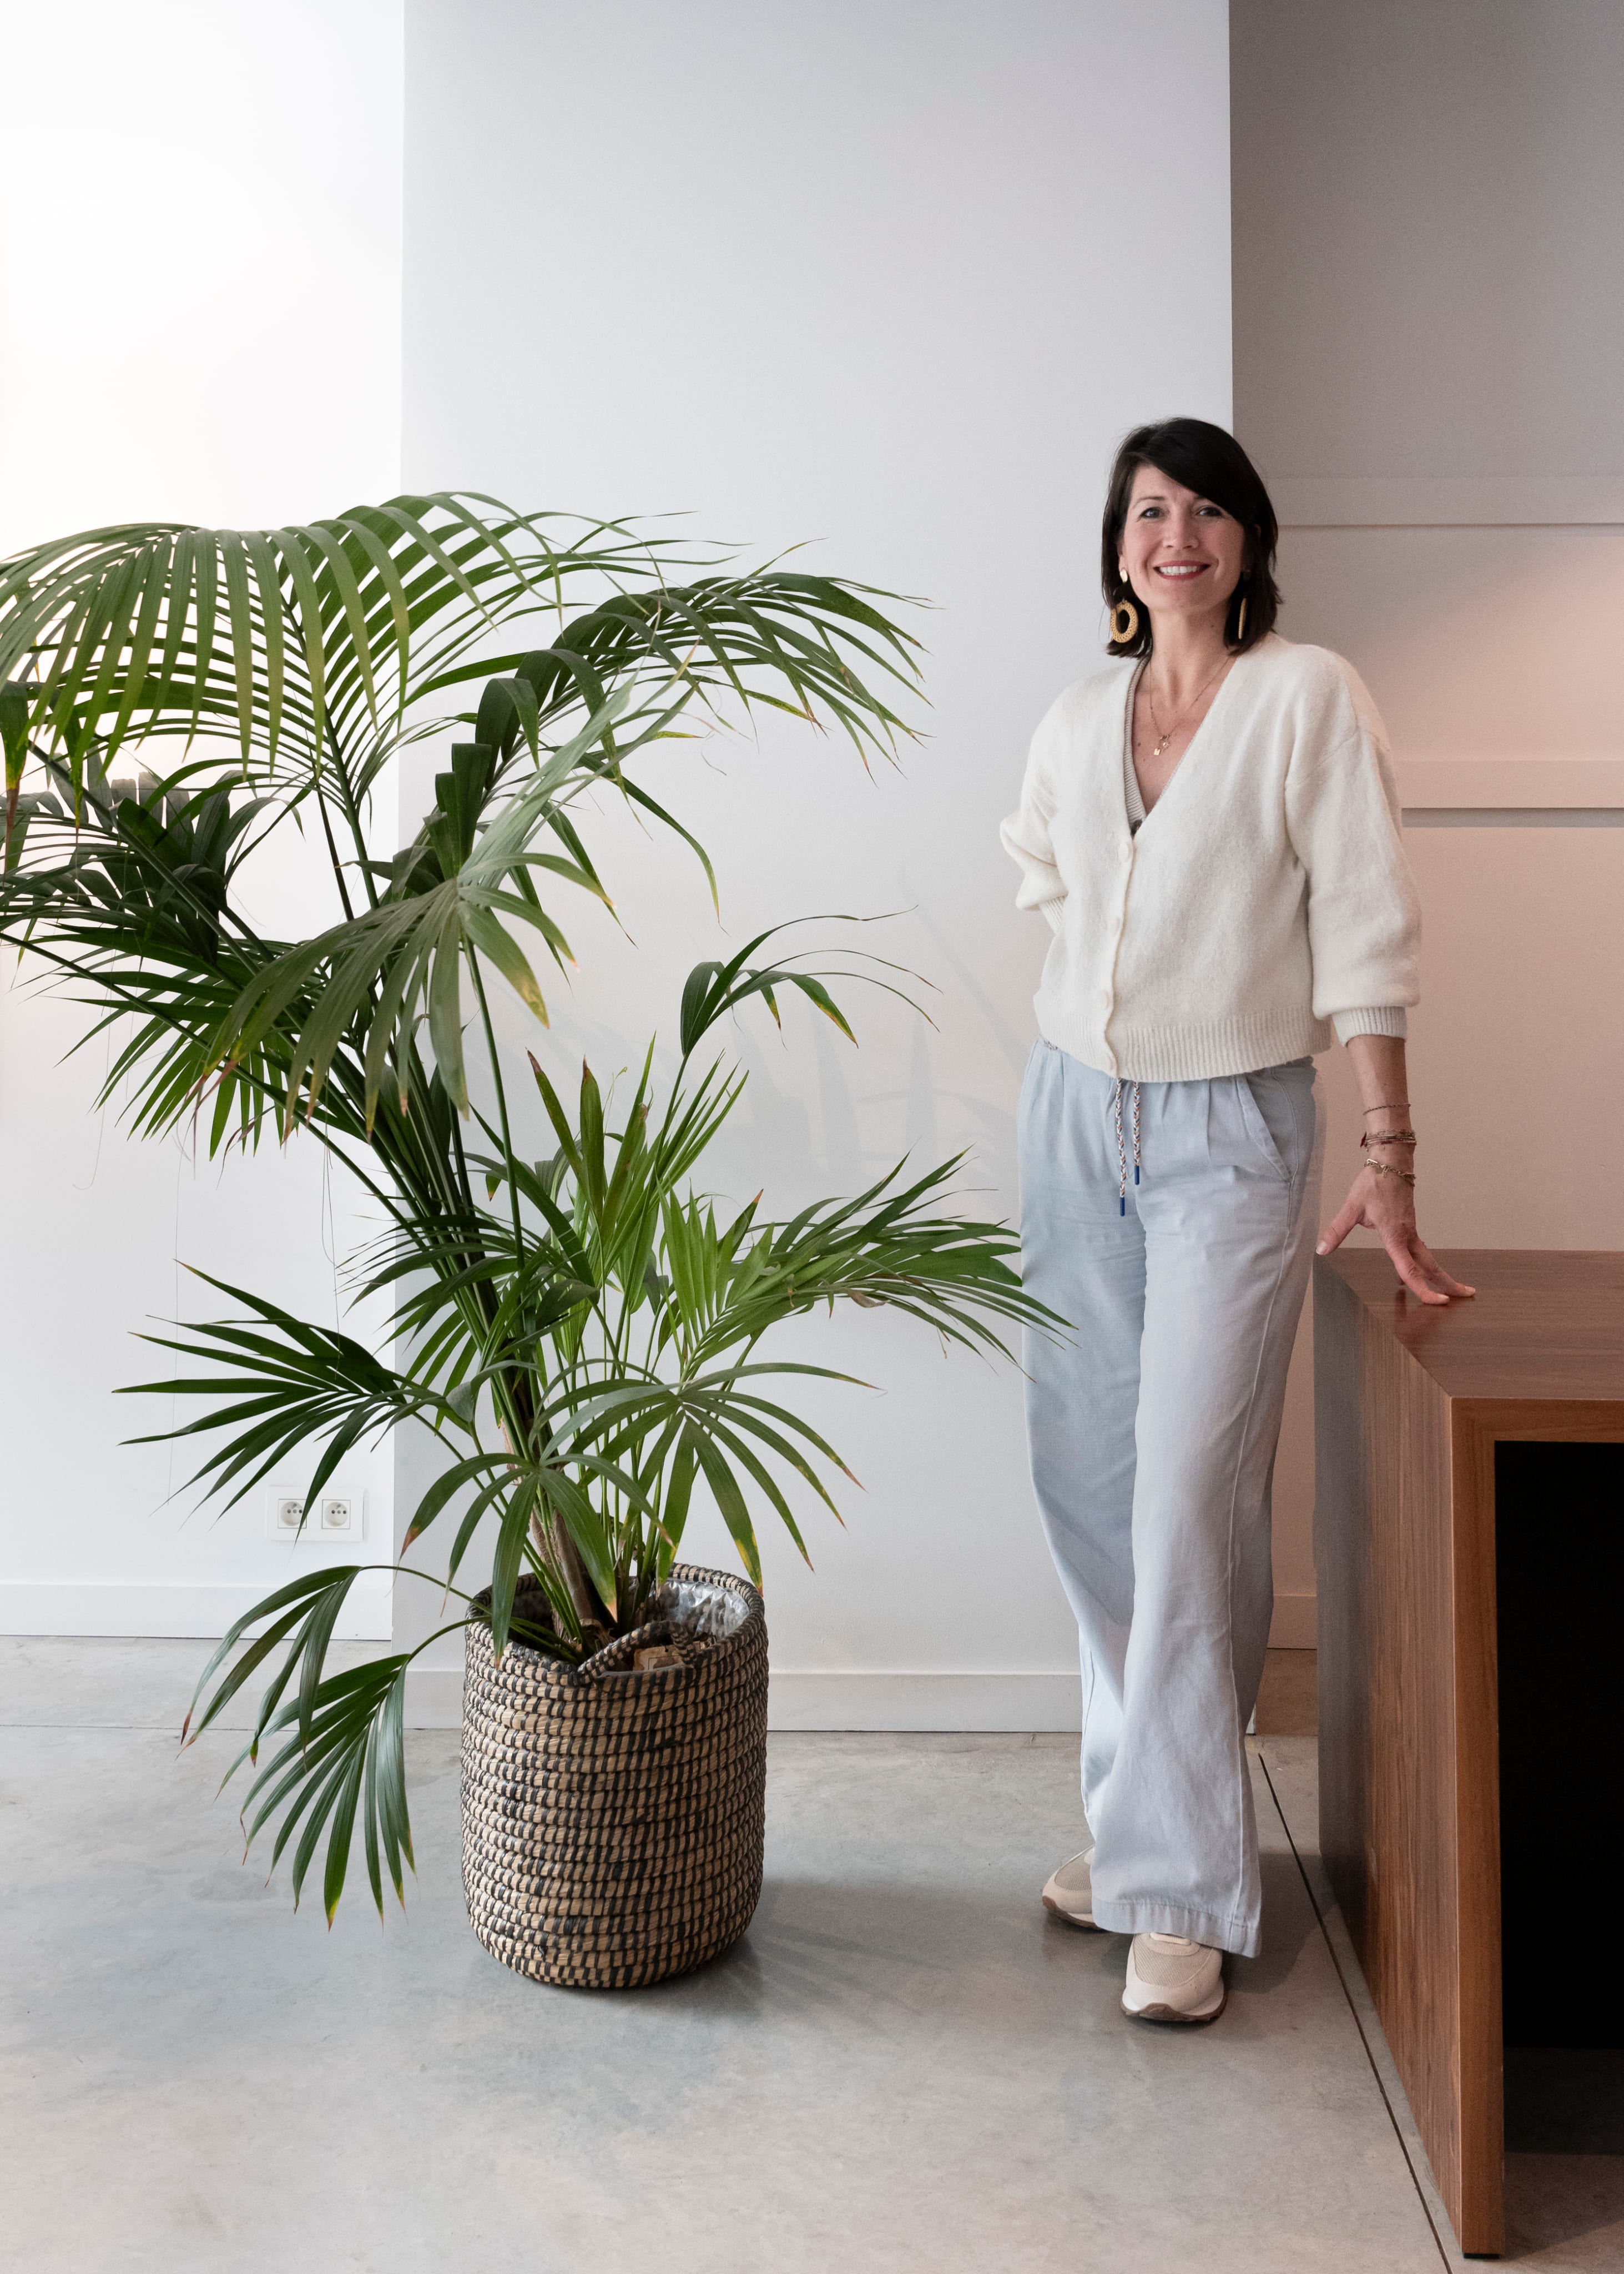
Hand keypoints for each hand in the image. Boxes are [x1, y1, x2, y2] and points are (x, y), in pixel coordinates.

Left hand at [1316, 1165, 1475, 1305]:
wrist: (1391, 1163)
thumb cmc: (1373, 1183)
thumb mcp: (1351, 1208)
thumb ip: (1337, 1230)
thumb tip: (1321, 1250)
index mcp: (1395, 1236)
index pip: (1411, 1270)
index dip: (1424, 1289)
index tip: (1440, 1302)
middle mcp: (1408, 1236)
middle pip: (1431, 1266)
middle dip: (1448, 1283)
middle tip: (1466, 1296)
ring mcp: (1411, 1231)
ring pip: (1428, 1258)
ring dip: (1439, 1275)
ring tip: (1449, 1291)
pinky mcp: (1409, 1226)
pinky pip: (1418, 1251)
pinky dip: (1422, 1265)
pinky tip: (1406, 1276)